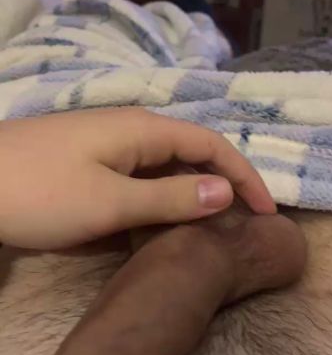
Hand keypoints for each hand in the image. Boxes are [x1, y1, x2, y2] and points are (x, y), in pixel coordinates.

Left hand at [0, 108, 274, 249]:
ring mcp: (108, 141)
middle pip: (191, 151)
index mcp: (144, 129)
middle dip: (222, 184)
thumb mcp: (111, 203)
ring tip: (209, 228)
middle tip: (242, 226)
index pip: (212, 145)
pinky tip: (160, 218)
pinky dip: (160, 195)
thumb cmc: (40, 193)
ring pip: (165, 164)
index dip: (245, 177)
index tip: (267, 215)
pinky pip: (139, 173)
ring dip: (191, 191)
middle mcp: (132, 127)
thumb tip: (226, 191)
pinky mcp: (89, 158)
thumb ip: (171, 197)